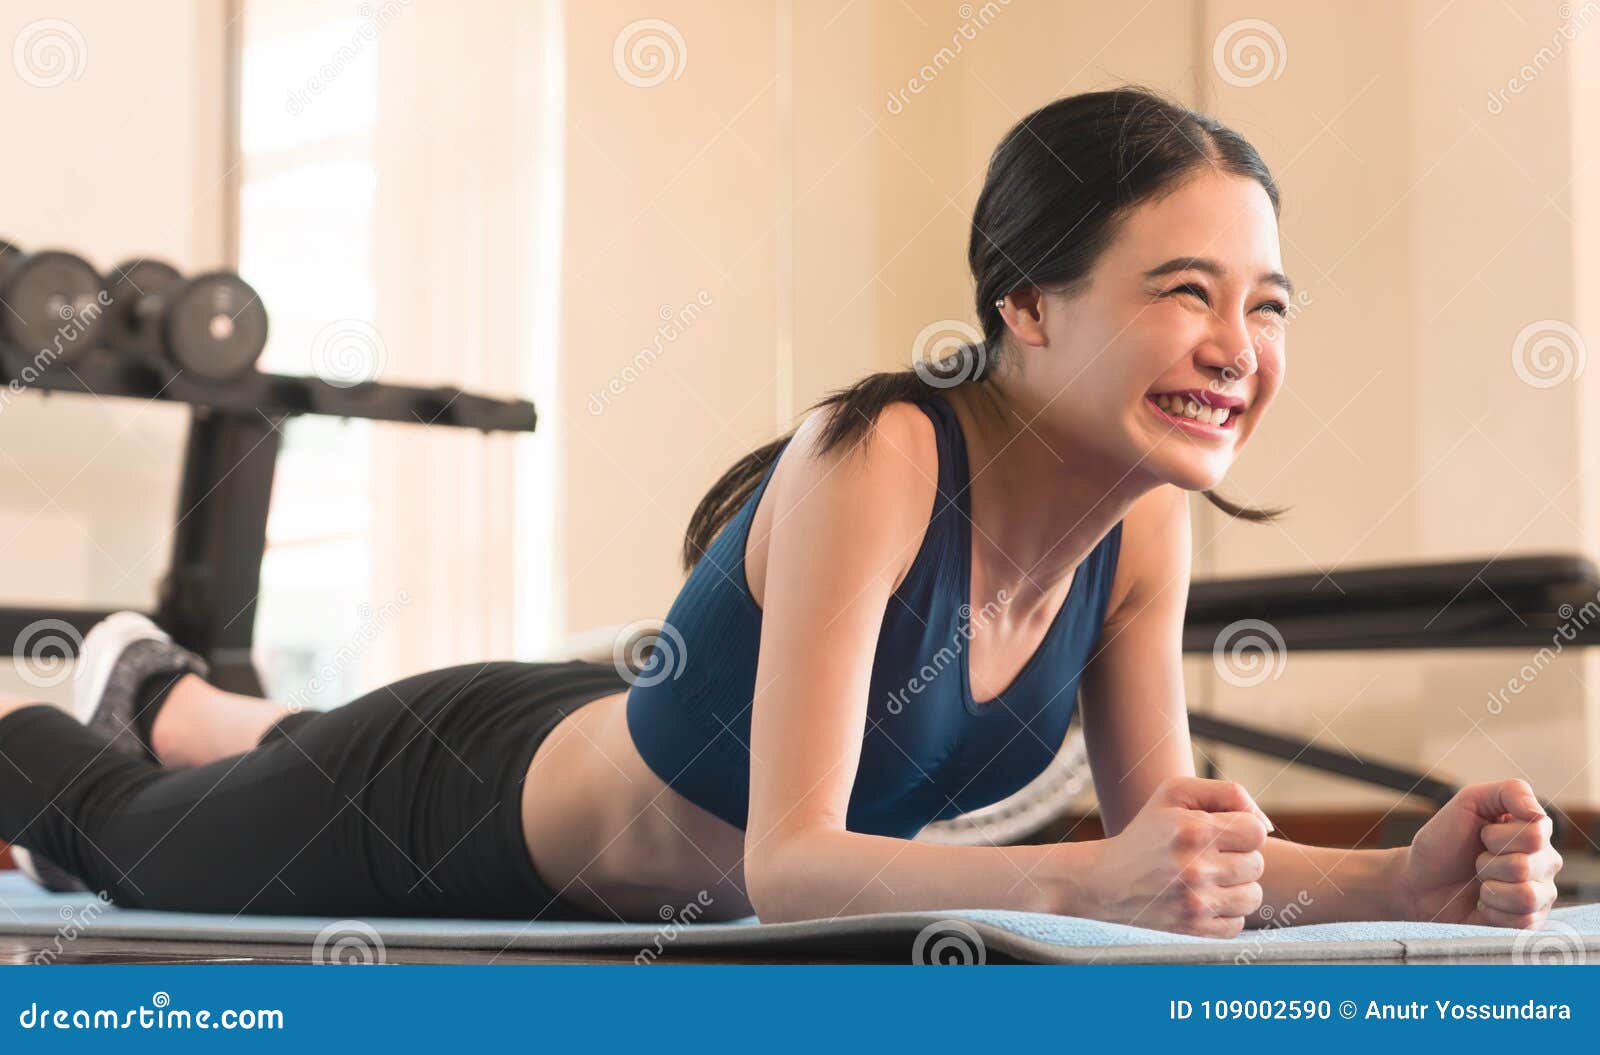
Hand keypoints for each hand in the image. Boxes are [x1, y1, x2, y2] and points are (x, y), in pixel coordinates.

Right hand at [1077, 776, 1270, 936]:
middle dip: (1238, 857)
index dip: (1242, 830)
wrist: (1105, 881)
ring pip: (1253, 896)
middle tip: (1210, 855)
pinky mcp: (1194, 930)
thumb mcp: (1175, 794)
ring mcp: (1195, 903)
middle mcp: (1195, 869)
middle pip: (1257, 864)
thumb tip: (1266, 825)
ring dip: (1236, 887)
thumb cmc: (1148, 832)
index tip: (1222, 833)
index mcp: (1193, 830)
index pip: (1256, 832)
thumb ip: (1228, 793)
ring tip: (1210, 877)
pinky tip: (1202, 899)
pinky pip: (1237, 923)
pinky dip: (1224, 912)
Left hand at [1397, 779, 1562, 927]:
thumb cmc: (1443, 842)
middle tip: (1476, 862)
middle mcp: (1545, 863)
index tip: (1481, 836)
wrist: (1419, 882)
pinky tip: (1483, 904)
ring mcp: (1541, 895)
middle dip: (1487, 864)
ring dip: (1490, 889)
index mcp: (1536, 832)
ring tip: (1480, 884)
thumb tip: (1539, 813)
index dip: (1497, 836)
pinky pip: (1520, 921)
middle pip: (1527, 866)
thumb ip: (1510, 792)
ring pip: (1526, 896)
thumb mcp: (1468, 802)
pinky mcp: (1529, 923)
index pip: (1536, 834)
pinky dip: (1491, 911)